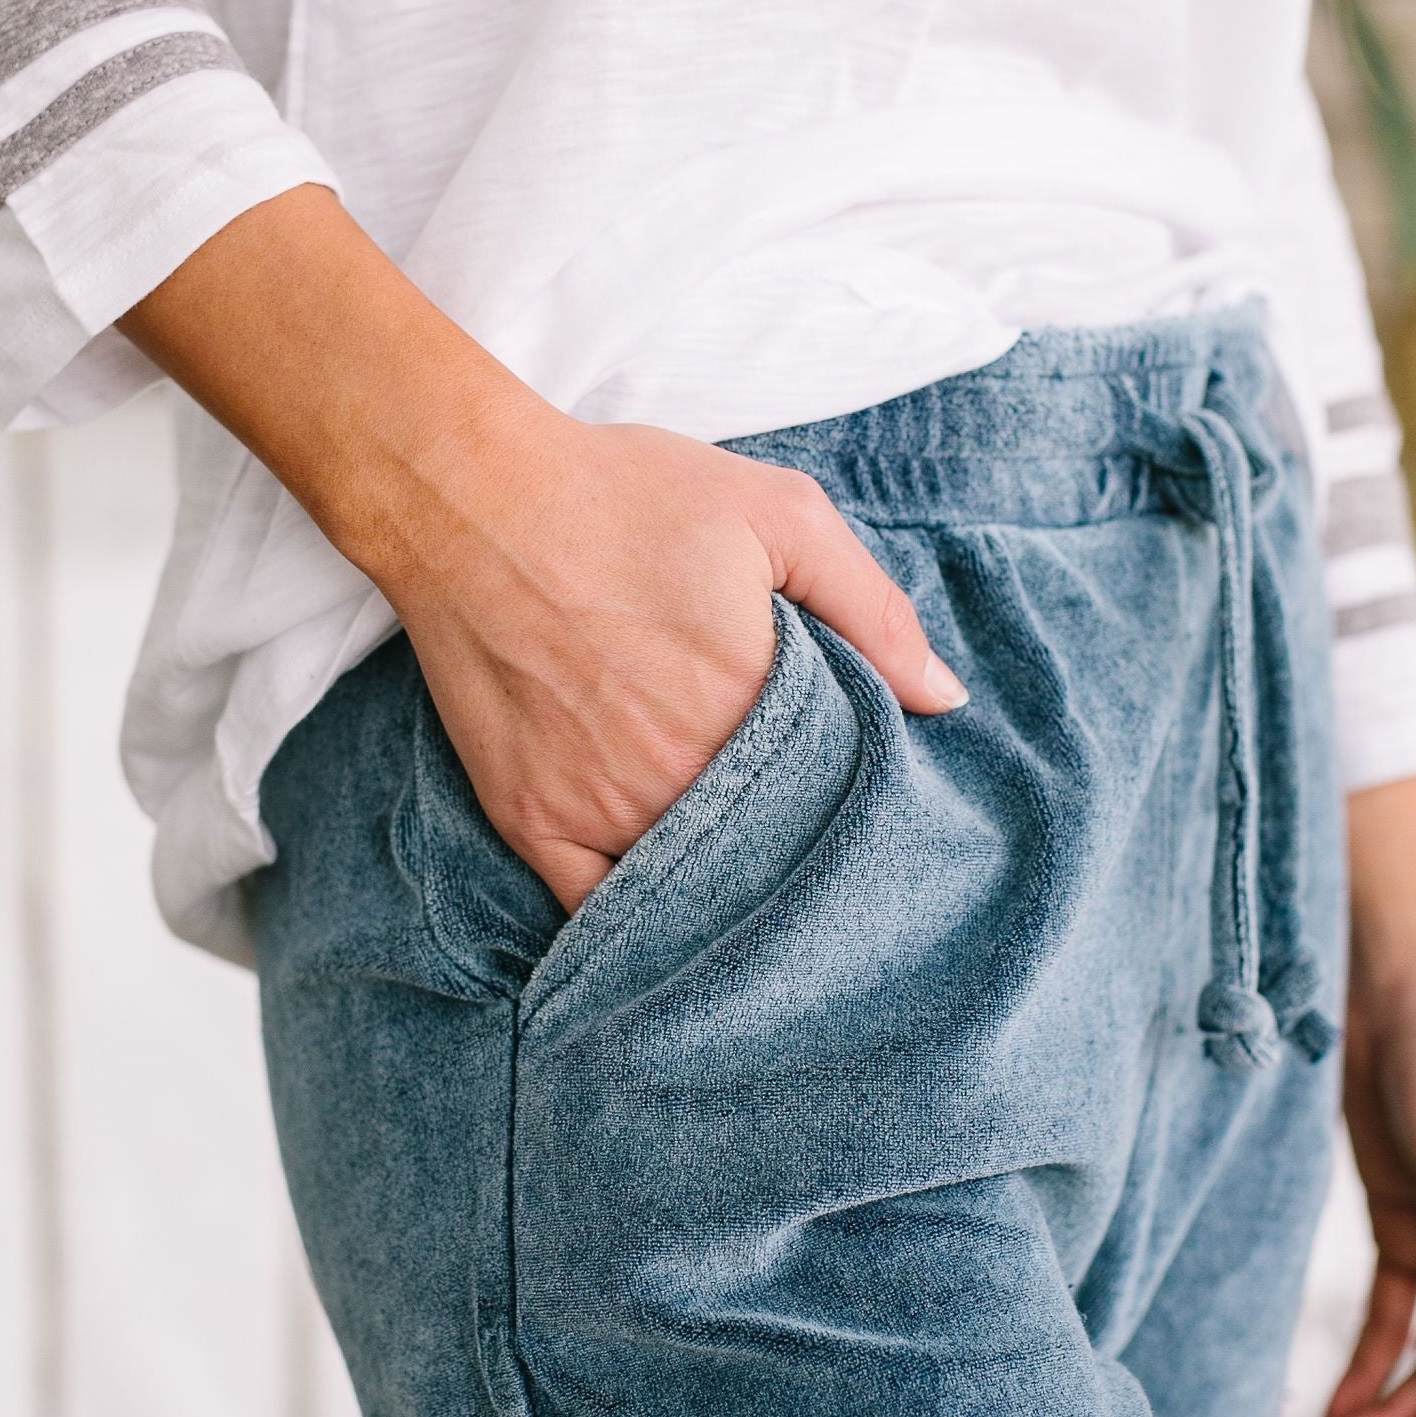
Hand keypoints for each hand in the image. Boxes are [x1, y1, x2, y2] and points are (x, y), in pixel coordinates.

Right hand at [372, 398, 963, 908]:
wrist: (471, 499)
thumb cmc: (625, 495)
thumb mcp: (778, 515)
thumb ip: (871, 608)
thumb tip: (944, 699)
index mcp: (755, 706)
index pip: (837, 798)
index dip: (855, 801)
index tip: (865, 797)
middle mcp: (682, 775)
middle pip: (769, 854)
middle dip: (798, 854)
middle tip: (814, 847)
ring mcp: (602, 808)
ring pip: (690, 889)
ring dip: (725, 891)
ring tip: (751, 881)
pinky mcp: (532, 821)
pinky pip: (594, 911)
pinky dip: (635, 921)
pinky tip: (665, 917)